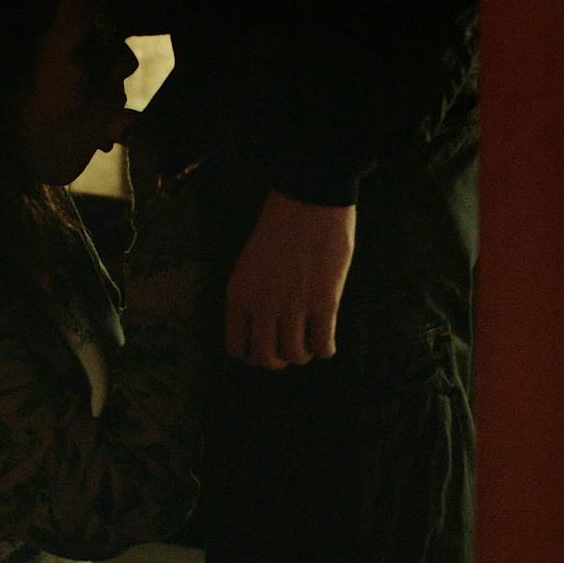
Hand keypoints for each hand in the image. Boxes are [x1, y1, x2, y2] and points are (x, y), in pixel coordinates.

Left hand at [225, 191, 354, 368]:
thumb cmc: (281, 227)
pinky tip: (327, 343)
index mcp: (239, 295)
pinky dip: (325, 349)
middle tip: (289, 349)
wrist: (309, 202)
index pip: (236, 347)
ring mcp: (293, 307)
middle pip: (266, 358)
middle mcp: (262, 306)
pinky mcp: (323, 303)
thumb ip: (253, 295)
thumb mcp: (251, 263)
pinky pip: (322, 344)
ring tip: (309, 342)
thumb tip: (264, 327)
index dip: (251, 354)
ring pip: (295, 355)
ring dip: (303, 354)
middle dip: (279, 360)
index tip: (264, 348)